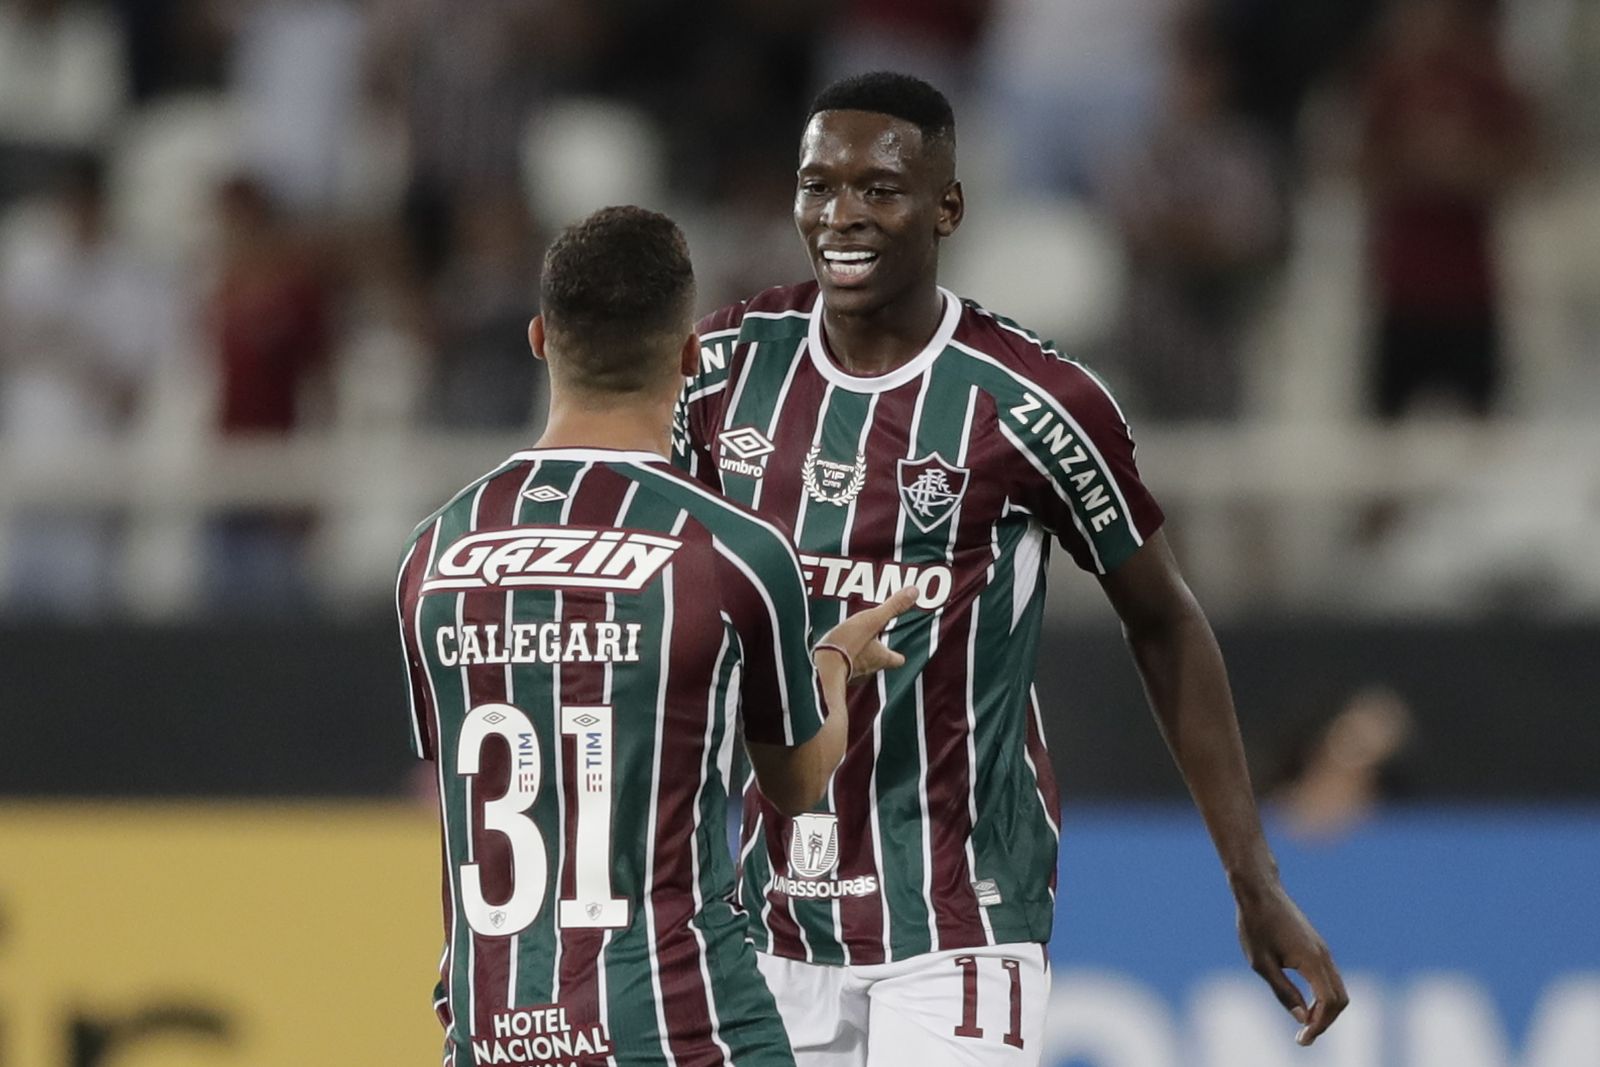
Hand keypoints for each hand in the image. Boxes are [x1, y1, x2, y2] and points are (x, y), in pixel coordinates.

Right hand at [815, 587, 916, 682]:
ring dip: (857, 659)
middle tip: (870, 643)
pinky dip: (841, 663)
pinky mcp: (836, 677)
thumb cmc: (847, 644)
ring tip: (849, 647)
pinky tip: (833, 654)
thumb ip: (893, 606)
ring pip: (860, 668)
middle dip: (875, 655)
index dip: (897, 656)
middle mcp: (869, 670)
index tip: (899, 654)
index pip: (896, 660)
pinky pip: (842, 671)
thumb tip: (914, 590)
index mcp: (881, 657)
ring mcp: (852, 676)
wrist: (821, 667)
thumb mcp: (872, 620)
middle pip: (877, 664)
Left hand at [1235, 880, 1348, 1044]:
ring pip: (1338, 989)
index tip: (1302, 1039)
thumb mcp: (1261, 964)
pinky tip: (1306, 1003)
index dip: (1320, 1025)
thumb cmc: (1255, 925)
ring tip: (1305, 1024)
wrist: (1259, 891)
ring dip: (1326, 1010)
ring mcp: (1323, 950)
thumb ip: (1283, 992)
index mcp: (1312, 960)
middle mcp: (1324, 955)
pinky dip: (1324, 996)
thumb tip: (1303, 1019)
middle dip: (1326, 1022)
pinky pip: (1330, 978)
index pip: (1329, 1002)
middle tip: (1304, 1036)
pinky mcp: (1318, 947)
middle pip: (1340, 1000)